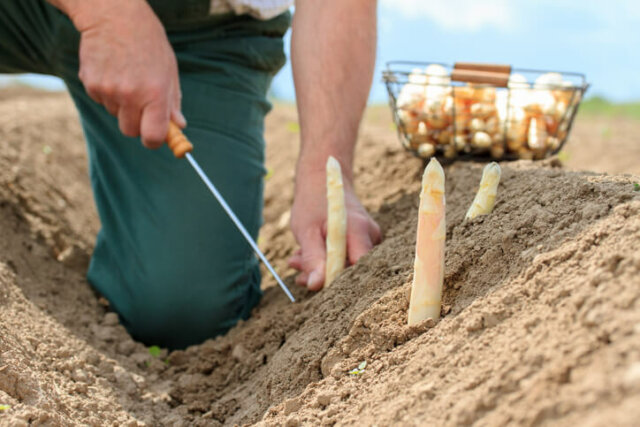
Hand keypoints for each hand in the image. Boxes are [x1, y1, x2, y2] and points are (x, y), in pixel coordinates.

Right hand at [72, 0, 184, 146]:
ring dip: (121, 104)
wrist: (114, 15)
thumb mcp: (169, 70)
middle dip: (137, 124)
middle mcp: (131, 95)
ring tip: (127, 76)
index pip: (153, 136)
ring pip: (115, 114)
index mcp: (155, 94)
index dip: (154, 140)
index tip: (155, 137)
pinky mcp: (90, 83)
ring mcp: (108, 90)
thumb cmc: (148, 42)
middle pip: (130, 131)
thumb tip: (178, 126)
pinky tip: (112, 70)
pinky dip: (107, 92)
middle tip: (141, 103)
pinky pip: (101, 100)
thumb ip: (172, 101)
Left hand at [288, 169, 380, 290]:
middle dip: (322, 273)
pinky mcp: (363, 242)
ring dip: (320, 266)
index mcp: (359, 230)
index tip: (312, 281)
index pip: (357, 268)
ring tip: (297, 258)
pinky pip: (346, 259)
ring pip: (346, 265)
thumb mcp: (306, 231)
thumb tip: (315, 285)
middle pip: (352, 269)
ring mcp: (369, 238)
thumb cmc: (313, 203)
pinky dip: (325, 259)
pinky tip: (308, 254)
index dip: (337, 280)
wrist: (323, 181)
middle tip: (296, 267)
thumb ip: (313, 258)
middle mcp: (371, 235)